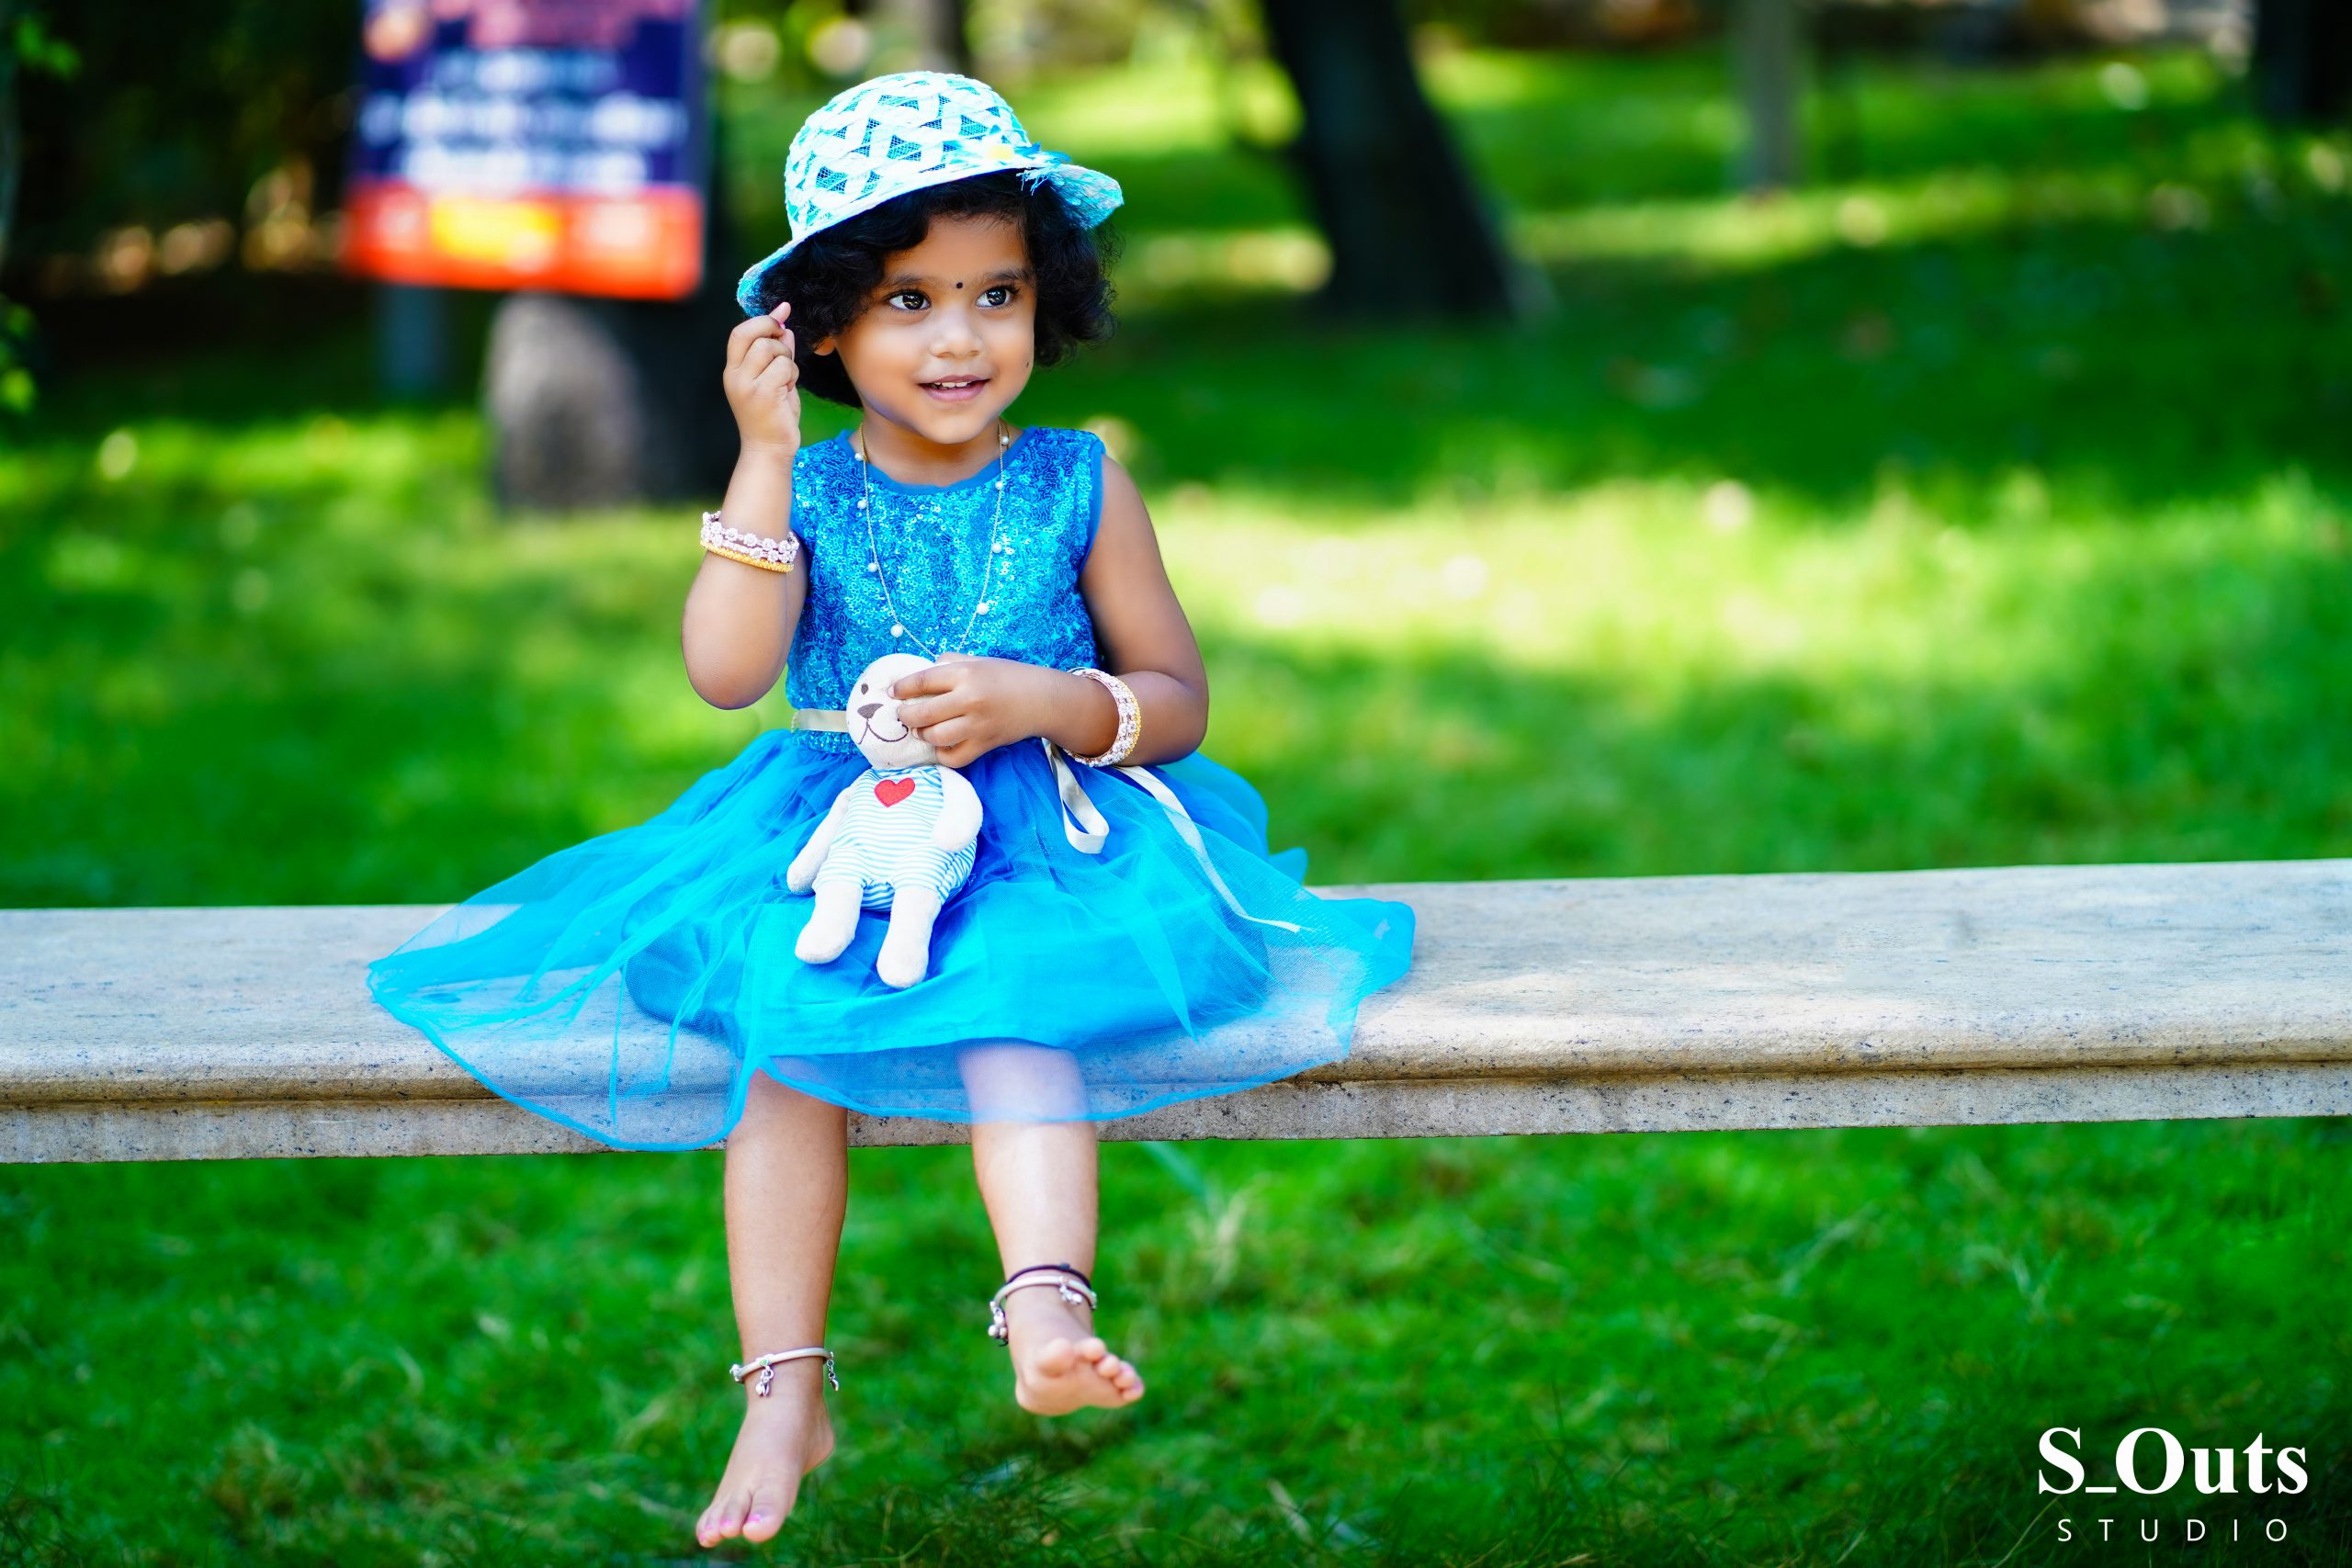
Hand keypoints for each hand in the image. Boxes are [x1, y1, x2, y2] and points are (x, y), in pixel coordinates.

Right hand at [724, 301, 802, 457]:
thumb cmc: (772, 415)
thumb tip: (784, 324)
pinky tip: (789, 391)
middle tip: (786, 347)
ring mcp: (747, 385)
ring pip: (772, 350)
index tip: (782, 312)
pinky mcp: (763, 394)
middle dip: (775, 335)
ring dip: (787, 360)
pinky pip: (785, 367)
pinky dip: (793, 376)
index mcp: (733, 370)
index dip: (762, 319)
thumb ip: (776, 352)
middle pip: (754, 335)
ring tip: (786, 380)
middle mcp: (734, 375)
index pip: (740, 333)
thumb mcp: (773, 379)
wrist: (769, 449)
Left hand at [890, 653, 1048, 768]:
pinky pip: (954, 757)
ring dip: (922, 734)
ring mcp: (977, 725)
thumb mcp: (978, 661)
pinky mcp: (985, 745)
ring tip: (921, 730)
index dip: (901, 688)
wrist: (1041, 699)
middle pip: (923, 713)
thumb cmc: (1008, 676)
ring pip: (935, 737)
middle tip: (903, 715)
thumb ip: (949, 663)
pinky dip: (942, 754)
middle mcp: (970, 699)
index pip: (922, 681)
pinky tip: (941, 746)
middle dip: (906, 716)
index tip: (892, 693)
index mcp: (966, 674)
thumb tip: (922, 672)